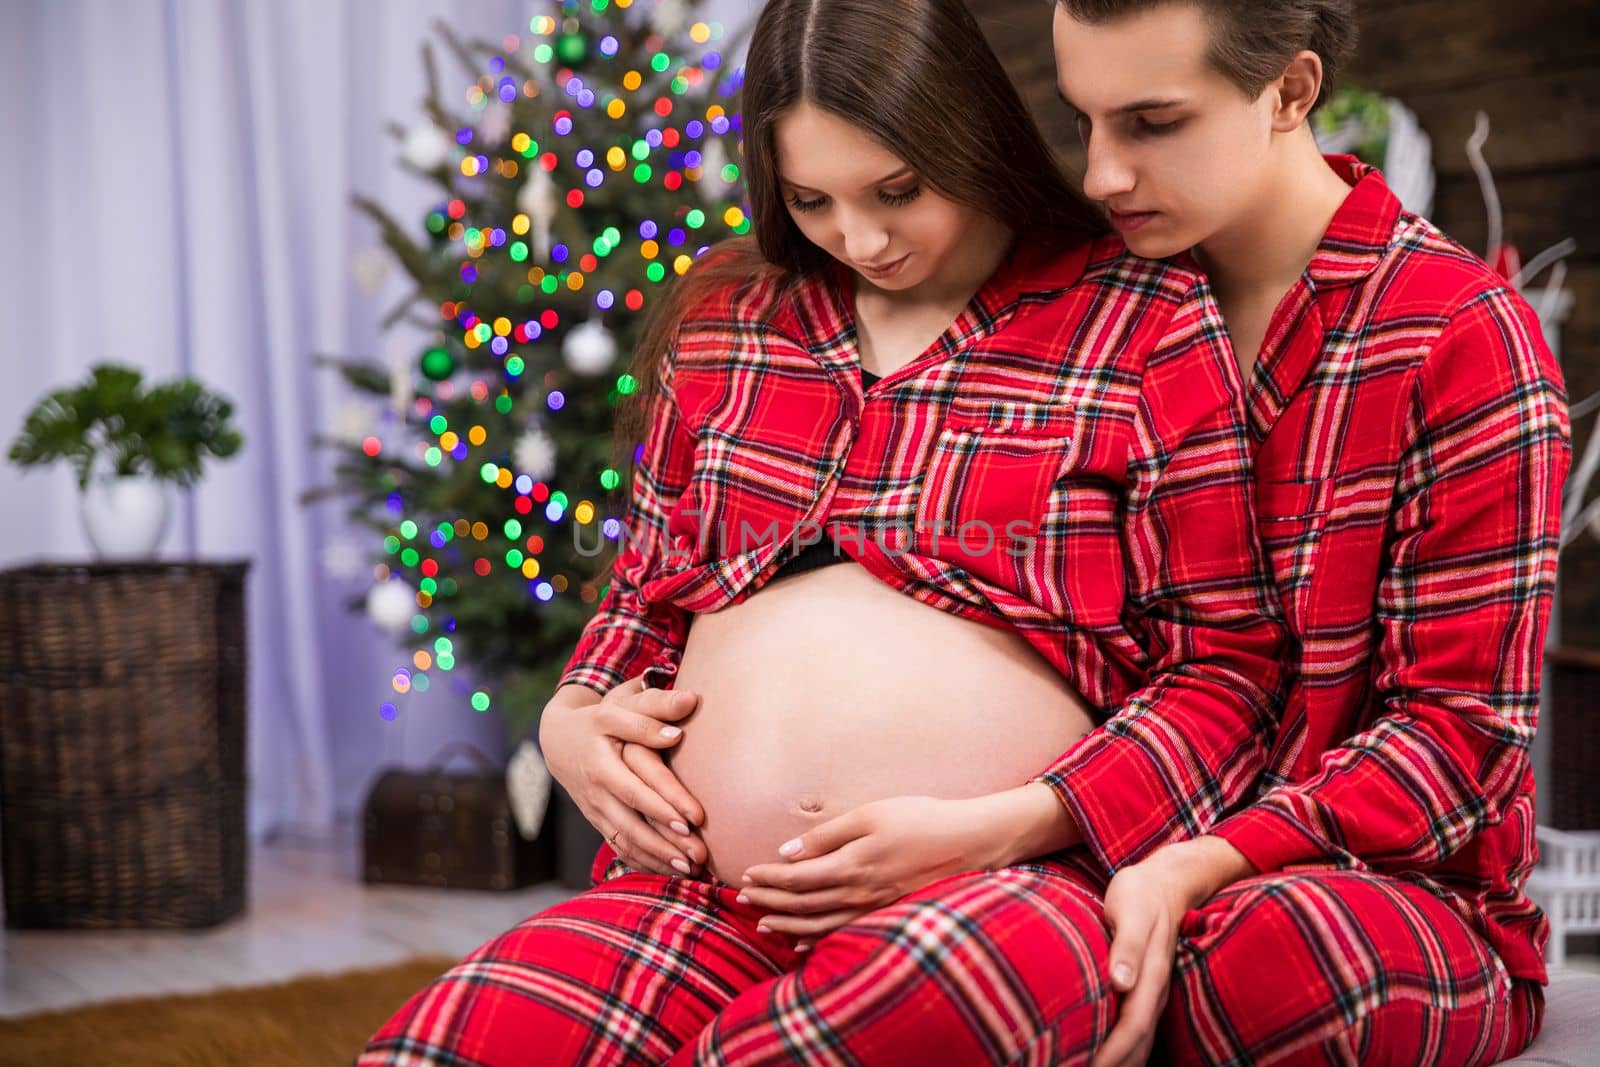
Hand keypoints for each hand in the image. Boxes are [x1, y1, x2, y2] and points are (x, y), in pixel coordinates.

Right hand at [539, 674, 708, 876]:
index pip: (636, 793)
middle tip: (698, 857)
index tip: (692, 822)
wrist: (558, 741)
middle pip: (632, 827)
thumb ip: (645, 719)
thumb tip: (679, 728)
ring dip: (657, 860)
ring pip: (626, 843)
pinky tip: (668, 871)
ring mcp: (596, 812)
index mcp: (602, 767)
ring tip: (689, 871)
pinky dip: (643, 863)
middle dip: (665, 846)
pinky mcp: (598, 822)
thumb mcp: (613, 712)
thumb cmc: (594, 722)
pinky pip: (620, 848)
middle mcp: (598, 795)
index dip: (662, 809)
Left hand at [738, 795, 996, 944]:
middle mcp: (859, 893)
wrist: (971, 842)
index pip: (798, 878)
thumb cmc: (921, 819)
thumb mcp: (871, 814)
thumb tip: (788, 851)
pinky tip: (801, 941)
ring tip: (762, 921)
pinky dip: (817, 938)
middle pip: (803, 903)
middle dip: (770, 901)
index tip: (747, 874)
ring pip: (819, 924)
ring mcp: (874, 908)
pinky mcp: (887, 914)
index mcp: (852, 865)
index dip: (770, 878)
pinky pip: (844, 932)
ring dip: (787, 923)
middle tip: (743, 899)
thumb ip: (827, 834)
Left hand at [1090, 837, 1253, 1066]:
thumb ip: (1127, 946)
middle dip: (1116, 1065)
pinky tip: (1106, 1055)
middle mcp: (1155, 990)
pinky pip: (1136, 1027)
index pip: (1133, 1027)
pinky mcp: (1145, 987)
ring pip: (1140, 1040)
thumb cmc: (1141, 892)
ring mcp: (1153, 991)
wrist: (1165, 880)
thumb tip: (1121, 983)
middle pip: (1138, 1043)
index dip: (1113, 1053)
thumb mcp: (1131, 910)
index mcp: (1151, 976)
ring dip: (1122, 1061)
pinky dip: (1124, 1048)